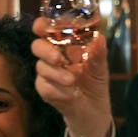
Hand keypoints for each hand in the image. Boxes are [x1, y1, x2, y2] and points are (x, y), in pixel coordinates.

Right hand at [31, 17, 112, 136]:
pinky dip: (58, 90)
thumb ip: (98, 53)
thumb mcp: (100, 67)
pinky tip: (70, 94)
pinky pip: (44, 87)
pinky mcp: (45, 90)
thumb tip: (99, 38)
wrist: (94, 111)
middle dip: (46, 51)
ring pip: (41, 68)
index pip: (46, 30)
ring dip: (56, 74)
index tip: (42, 26)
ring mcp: (46, 74)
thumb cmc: (95, 82)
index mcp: (63, 45)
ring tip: (72, 81)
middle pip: (37, 46)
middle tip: (58, 58)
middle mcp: (52, 56)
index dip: (41, 25)